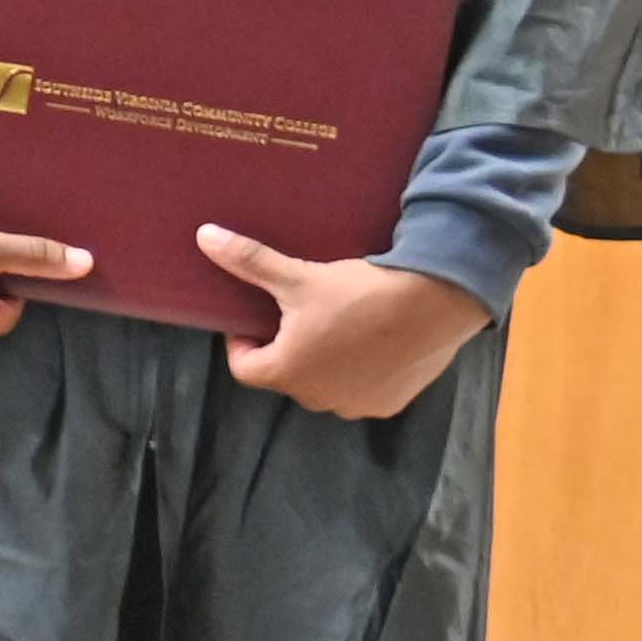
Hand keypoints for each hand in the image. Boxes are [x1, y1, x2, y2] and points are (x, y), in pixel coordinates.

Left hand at [204, 231, 490, 419]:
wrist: (438, 302)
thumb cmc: (359, 293)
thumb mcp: (299, 277)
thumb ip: (249, 261)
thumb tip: (203, 236)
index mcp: (288, 372)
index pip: (245, 368)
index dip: (243, 343)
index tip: (255, 318)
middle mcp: (318, 398)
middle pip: (286, 375)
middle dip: (286, 348)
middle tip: (299, 316)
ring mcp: (356, 405)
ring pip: (325, 384)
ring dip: (323, 362)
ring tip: (336, 325)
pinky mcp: (390, 403)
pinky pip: (362, 390)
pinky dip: (359, 371)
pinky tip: (371, 342)